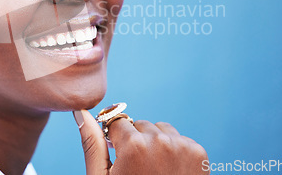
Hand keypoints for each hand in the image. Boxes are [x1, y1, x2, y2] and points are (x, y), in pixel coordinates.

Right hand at [73, 110, 208, 174]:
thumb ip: (93, 144)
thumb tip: (82, 113)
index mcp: (134, 146)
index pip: (117, 122)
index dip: (115, 139)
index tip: (118, 155)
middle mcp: (160, 141)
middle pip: (139, 125)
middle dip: (135, 141)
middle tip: (136, 169)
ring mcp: (182, 146)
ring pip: (160, 130)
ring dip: (155, 143)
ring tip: (153, 170)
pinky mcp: (198, 153)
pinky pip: (179, 139)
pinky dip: (173, 150)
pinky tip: (169, 171)